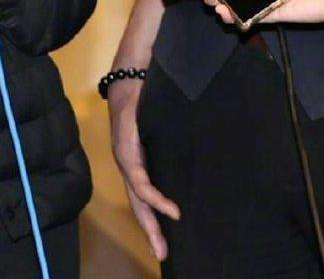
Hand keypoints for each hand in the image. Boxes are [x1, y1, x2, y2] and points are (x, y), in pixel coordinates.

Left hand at [107, 76, 178, 258]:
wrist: (134, 69)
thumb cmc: (151, 94)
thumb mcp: (163, 126)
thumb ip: (172, 143)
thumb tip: (198, 155)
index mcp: (137, 158)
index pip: (143, 195)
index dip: (154, 217)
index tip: (166, 240)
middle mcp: (129, 160)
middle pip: (139, 204)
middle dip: (151, 230)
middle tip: (162, 254)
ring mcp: (125, 154)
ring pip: (137, 197)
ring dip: (151, 221)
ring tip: (163, 242)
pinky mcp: (126, 146)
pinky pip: (139, 178)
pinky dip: (154, 196)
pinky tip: (170, 209)